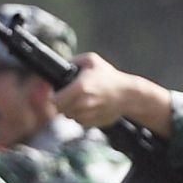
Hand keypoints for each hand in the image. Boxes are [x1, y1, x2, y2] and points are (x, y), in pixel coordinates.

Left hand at [54, 54, 173, 134]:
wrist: (129, 95)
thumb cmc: (111, 76)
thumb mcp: (92, 60)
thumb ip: (74, 60)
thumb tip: (62, 65)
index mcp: (81, 87)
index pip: (55, 101)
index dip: (53, 97)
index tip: (56, 93)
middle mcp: (84, 103)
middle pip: (61, 110)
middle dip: (62, 104)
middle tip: (67, 96)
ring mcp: (89, 114)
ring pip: (70, 117)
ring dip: (71, 110)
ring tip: (80, 100)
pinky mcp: (94, 122)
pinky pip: (80, 122)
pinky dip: (81, 116)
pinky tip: (88, 107)